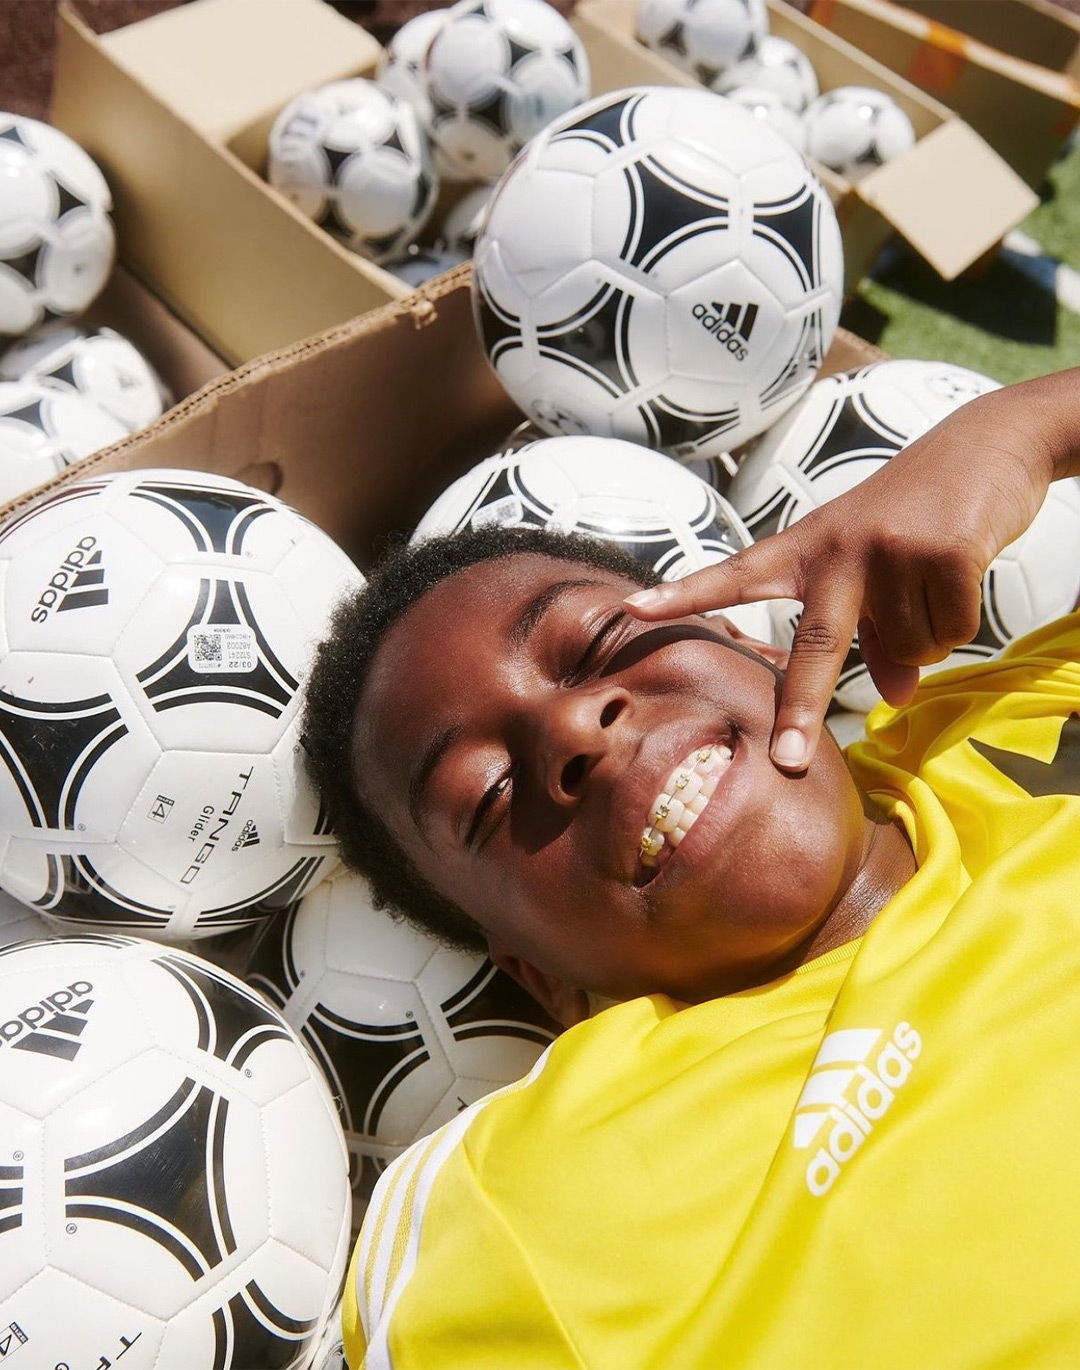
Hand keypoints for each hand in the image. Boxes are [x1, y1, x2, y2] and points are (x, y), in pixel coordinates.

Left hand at [624, 383, 1059, 770]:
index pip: (735, 575)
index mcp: (806, 548)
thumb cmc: (917, 512)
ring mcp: (887, 548)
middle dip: (799, 711)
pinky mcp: (940, 551)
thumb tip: (895, 696)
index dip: (684, 595)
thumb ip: (875, 635)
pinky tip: (962, 571)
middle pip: (814, 646)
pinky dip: (959, 621)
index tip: (631, 608)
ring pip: (907, 649)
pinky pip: (947, 633)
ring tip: (934, 579)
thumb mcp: (878, 570)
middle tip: (785, 762)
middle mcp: (838, 548)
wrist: (989, 443)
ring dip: (927, 634)